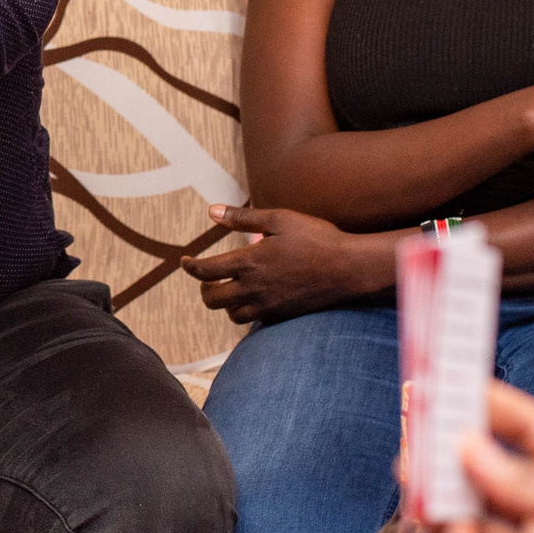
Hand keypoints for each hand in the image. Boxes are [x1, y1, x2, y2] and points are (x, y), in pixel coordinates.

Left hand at [183, 207, 388, 324]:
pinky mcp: (282, 315)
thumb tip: (212, 211)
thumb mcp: (279, 219)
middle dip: (204, 288)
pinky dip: (245, 312)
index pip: (204, 271)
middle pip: (212, 299)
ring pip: (231, 314)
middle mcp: (253, 288)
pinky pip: (253, 322)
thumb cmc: (316, 239)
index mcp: (249, 262)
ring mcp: (268, 305)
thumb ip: (243, 218)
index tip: (185, 261)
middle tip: (208, 278)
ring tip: (230, 288)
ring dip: (224, 303)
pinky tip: (253, 299)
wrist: (348, 269)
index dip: (189, 267)